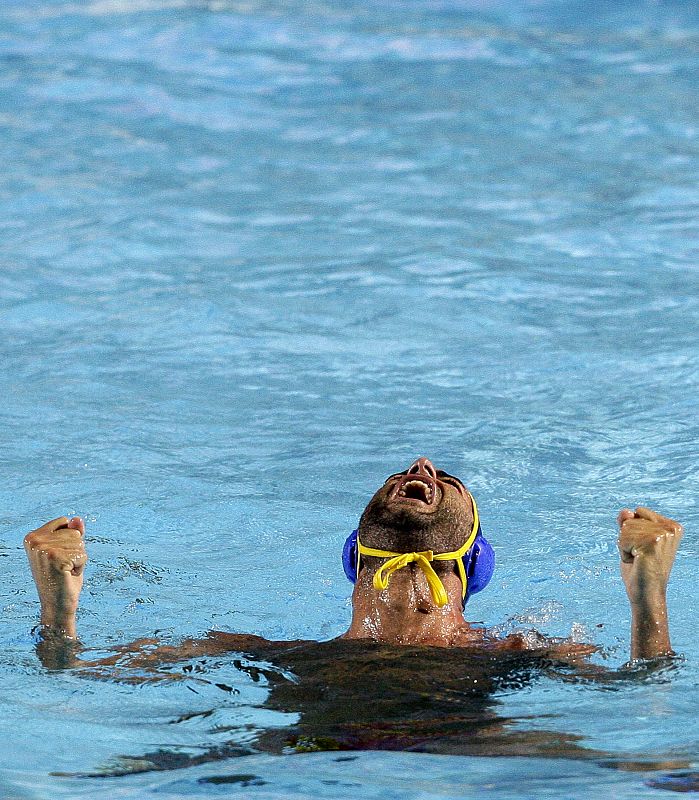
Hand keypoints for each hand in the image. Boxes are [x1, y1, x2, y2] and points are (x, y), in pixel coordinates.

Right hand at [24, 516, 86, 635]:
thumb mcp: (67, 550)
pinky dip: (81, 566)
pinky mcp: (55, 559)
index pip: (65, 521)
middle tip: (63, 566)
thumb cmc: (63, 577)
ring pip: (80, 543)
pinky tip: (68, 575)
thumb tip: (77, 518)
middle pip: (74, 532)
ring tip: (65, 571)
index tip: (59, 556)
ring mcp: (43, 550)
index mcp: (32, 536)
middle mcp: (34, 541)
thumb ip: (72, 532)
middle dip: (75, 550)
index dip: (69, 539)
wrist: (57, 605)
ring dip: (78, 558)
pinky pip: (82, 555)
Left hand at [617, 507, 681, 606]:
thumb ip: (628, 522)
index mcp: (672, 526)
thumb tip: (625, 511)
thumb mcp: (632, 539)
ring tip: (639, 560)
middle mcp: (671, 528)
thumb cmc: (639, 568)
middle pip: (630, 519)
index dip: (633, 531)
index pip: (638, 511)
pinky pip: (622, 538)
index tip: (644, 548)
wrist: (646, 594)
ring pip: (625, 528)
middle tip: (640, 556)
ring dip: (625, 546)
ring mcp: (663, 535)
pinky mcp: (652, 543)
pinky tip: (636, 562)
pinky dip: (623, 552)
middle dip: (628, 538)